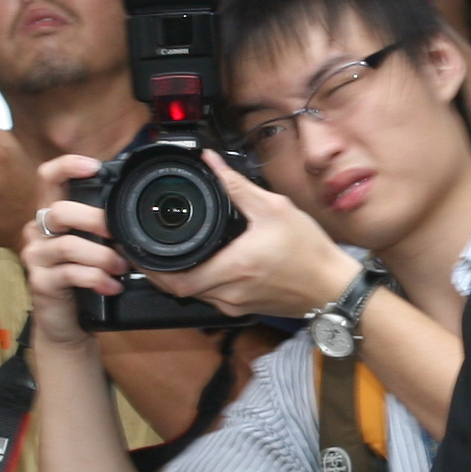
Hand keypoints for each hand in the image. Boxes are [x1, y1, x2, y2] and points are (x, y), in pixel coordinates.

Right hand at [17, 156, 118, 347]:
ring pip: (68, 245)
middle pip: (60, 211)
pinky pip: (70, 274)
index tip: (94, 166)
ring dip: (101, 255)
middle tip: (117, 233)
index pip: (48, 178)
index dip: (68, 166)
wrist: (66, 323)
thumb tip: (134, 206)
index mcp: (51, 215)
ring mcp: (36, 257)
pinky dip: (96, 278)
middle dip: (94, 218)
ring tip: (121, 267)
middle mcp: (37, 232)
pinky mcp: (40, 283)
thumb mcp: (93, 247)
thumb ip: (102, 226)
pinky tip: (111, 286)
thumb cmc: (82, 279)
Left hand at [157, 156, 357, 320]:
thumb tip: (212, 162)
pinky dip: (200, 283)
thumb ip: (237, 186)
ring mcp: (236, 305)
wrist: (334, 286)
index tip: (137, 253)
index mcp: (234, 268)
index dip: (150, 270)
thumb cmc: (310, 252)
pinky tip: (201, 264)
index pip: (176, 281)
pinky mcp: (244, 309)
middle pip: (179, 290)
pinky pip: (212, 298)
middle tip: (147, 251)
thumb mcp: (274, 209)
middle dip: (160, 272)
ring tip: (169, 254)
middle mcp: (230, 293)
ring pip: (195, 295)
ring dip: (180, 277)